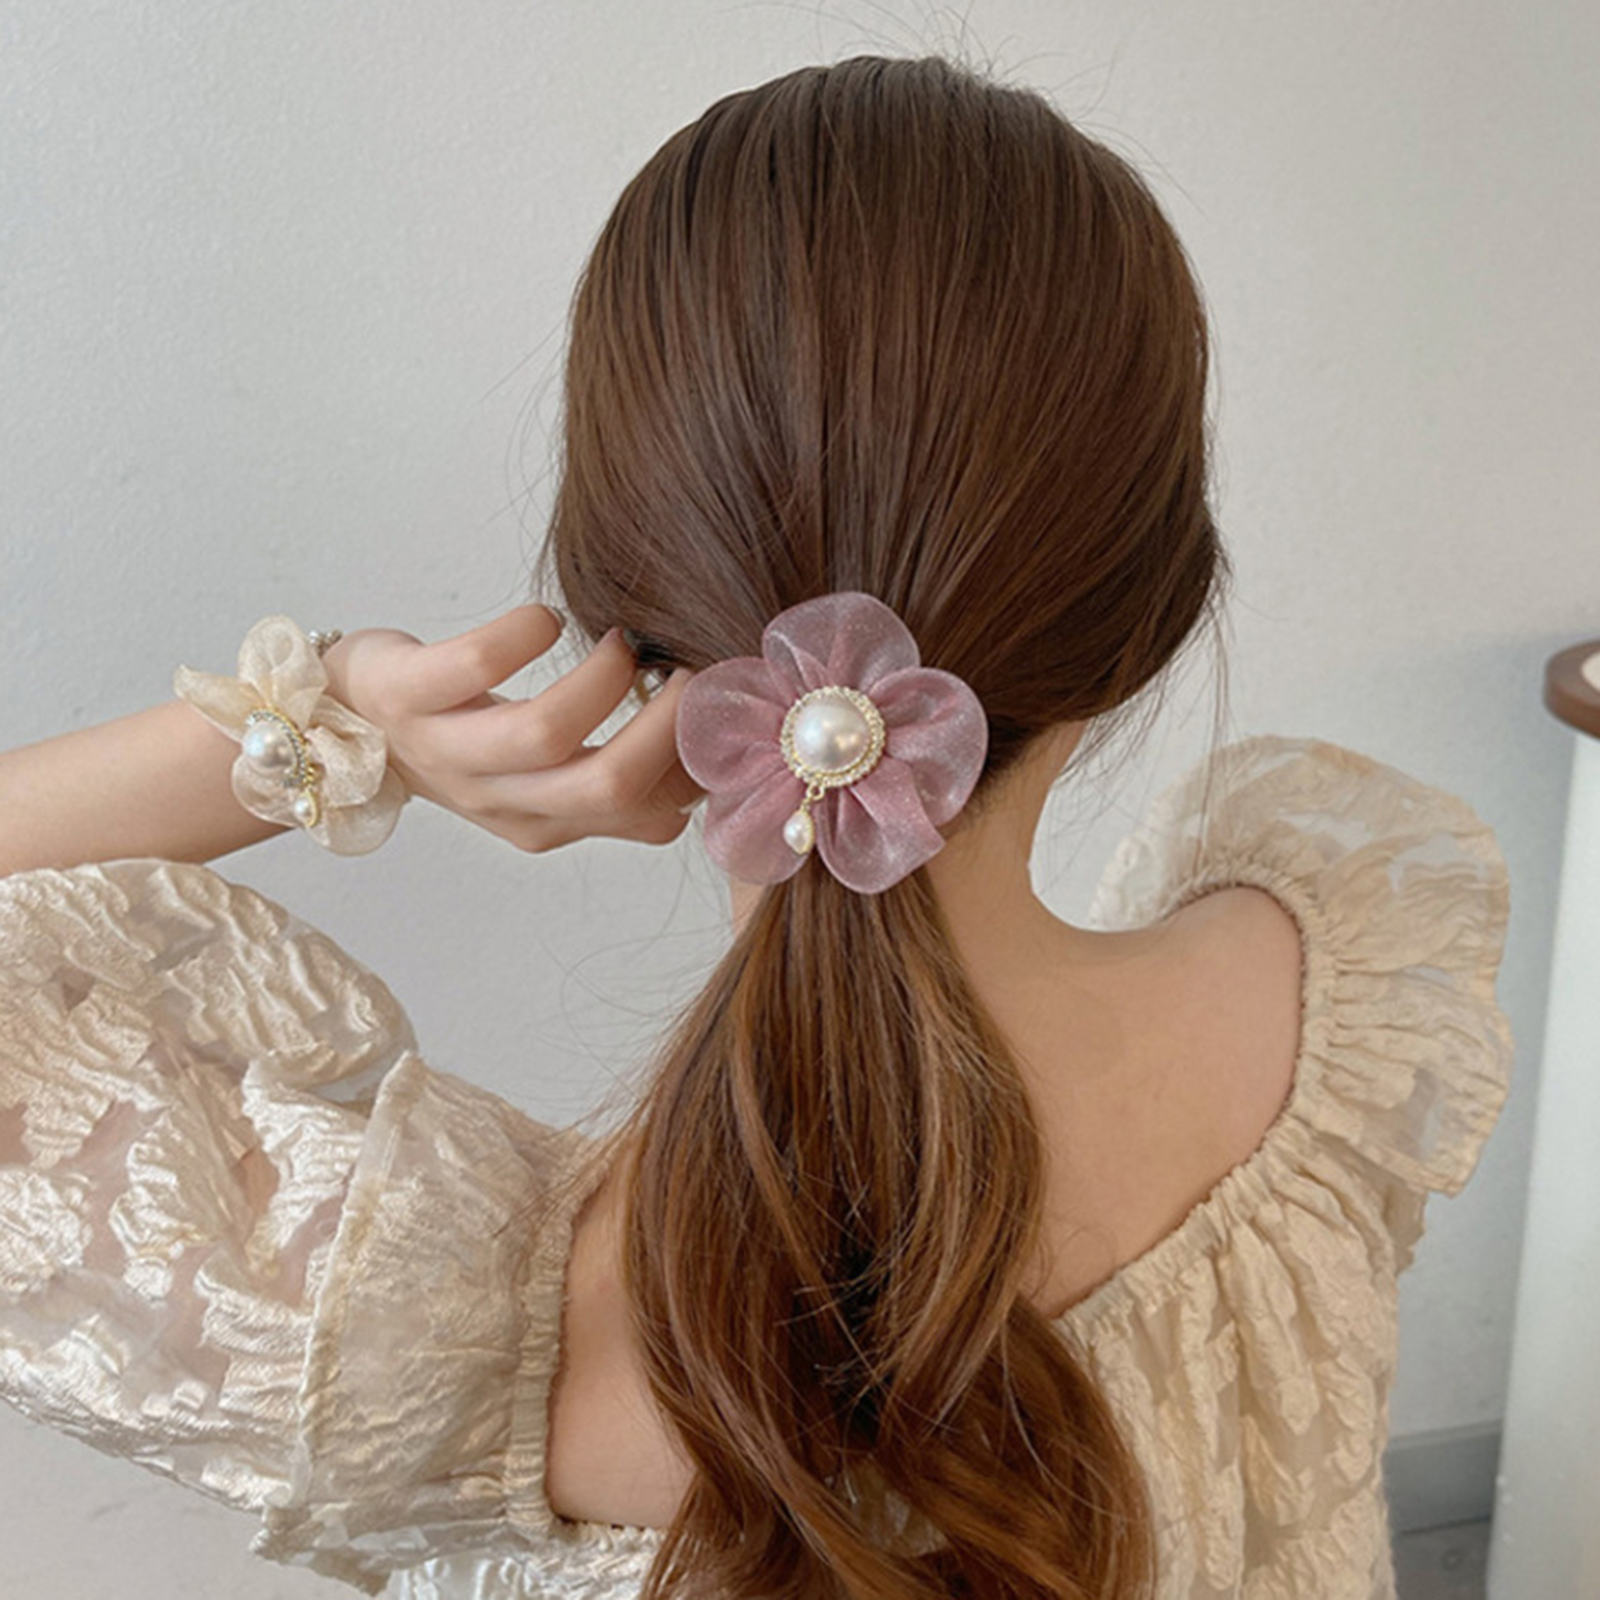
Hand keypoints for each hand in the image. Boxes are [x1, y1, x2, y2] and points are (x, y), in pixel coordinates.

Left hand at [319, 604, 705, 853]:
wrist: (334, 730)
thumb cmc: (457, 739)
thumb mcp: (538, 779)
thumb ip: (617, 779)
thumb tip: (706, 757)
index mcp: (546, 825)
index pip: (646, 816)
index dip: (696, 764)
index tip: (723, 710)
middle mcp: (501, 801)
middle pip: (606, 784)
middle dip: (667, 724)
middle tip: (693, 669)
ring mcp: (449, 750)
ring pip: (544, 732)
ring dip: (601, 679)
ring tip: (623, 641)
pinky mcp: (406, 694)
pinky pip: (474, 668)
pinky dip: (523, 635)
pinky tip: (545, 619)